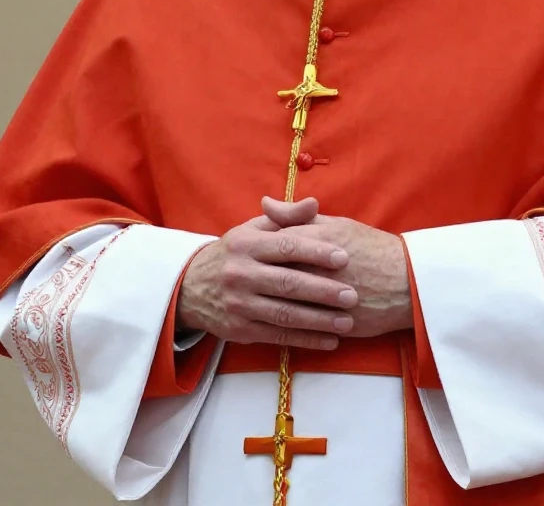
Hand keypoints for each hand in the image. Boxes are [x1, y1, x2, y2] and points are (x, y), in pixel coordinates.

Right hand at [177, 197, 358, 350]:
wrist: (190, 286)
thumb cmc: (235, 253)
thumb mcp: (253, 229)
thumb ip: (286, 217)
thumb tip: (315, 203)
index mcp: (246, 244)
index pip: (286, 247)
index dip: (316, 251)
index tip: (344, 257)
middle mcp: (240, 274)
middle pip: (287, 283)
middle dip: (322, 290)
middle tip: (352, 295)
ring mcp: (239, 304)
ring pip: (284, 314)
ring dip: (319, 320)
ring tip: (348, 321)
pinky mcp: (239, 330)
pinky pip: (278, 336)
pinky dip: (305, 340)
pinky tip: (329, 340)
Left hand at [261, 203, 412, 338]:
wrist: (406, 281)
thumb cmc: (370, 248)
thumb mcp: (335, 224)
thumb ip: (297, 216)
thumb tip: (264, 203)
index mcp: (319, 239)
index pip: (275, 244)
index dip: (260, 251)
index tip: (252, 256)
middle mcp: (321, 268)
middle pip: (276, 275)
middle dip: (261, 281)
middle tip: (248, 283)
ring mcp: (328, 298)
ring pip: (287, 305)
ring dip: (272, 306)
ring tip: (262, 305)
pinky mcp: (336, 323)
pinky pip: (304, 328)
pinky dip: (291, 328)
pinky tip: (281, 326)